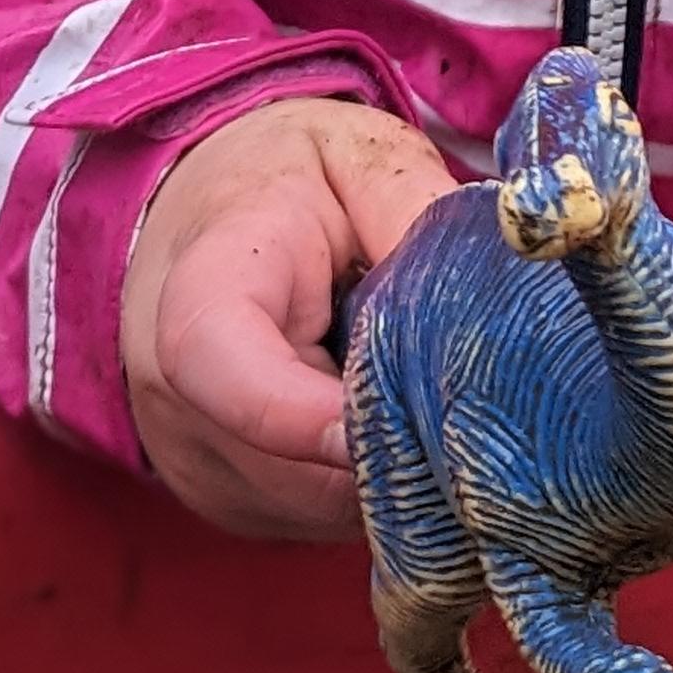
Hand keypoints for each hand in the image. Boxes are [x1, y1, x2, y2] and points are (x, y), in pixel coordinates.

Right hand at [121, 99, 456, 539]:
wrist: (197, 219)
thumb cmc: (286, 181)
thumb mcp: (357, 155)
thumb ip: (418, 211)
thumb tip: (495, 282)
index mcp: (201, 294)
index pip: (222, 369)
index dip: (306, 412)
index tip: (400, 414)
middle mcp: (177, 403)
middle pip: (301, 466)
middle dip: (404, 436)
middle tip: (482, 382)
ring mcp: (201, 467)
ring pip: (326, 506)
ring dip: (399, 462)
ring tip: (427, 379)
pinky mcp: (235, 506)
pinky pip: (324, 518)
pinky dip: (377, 478)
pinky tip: (396, 410)